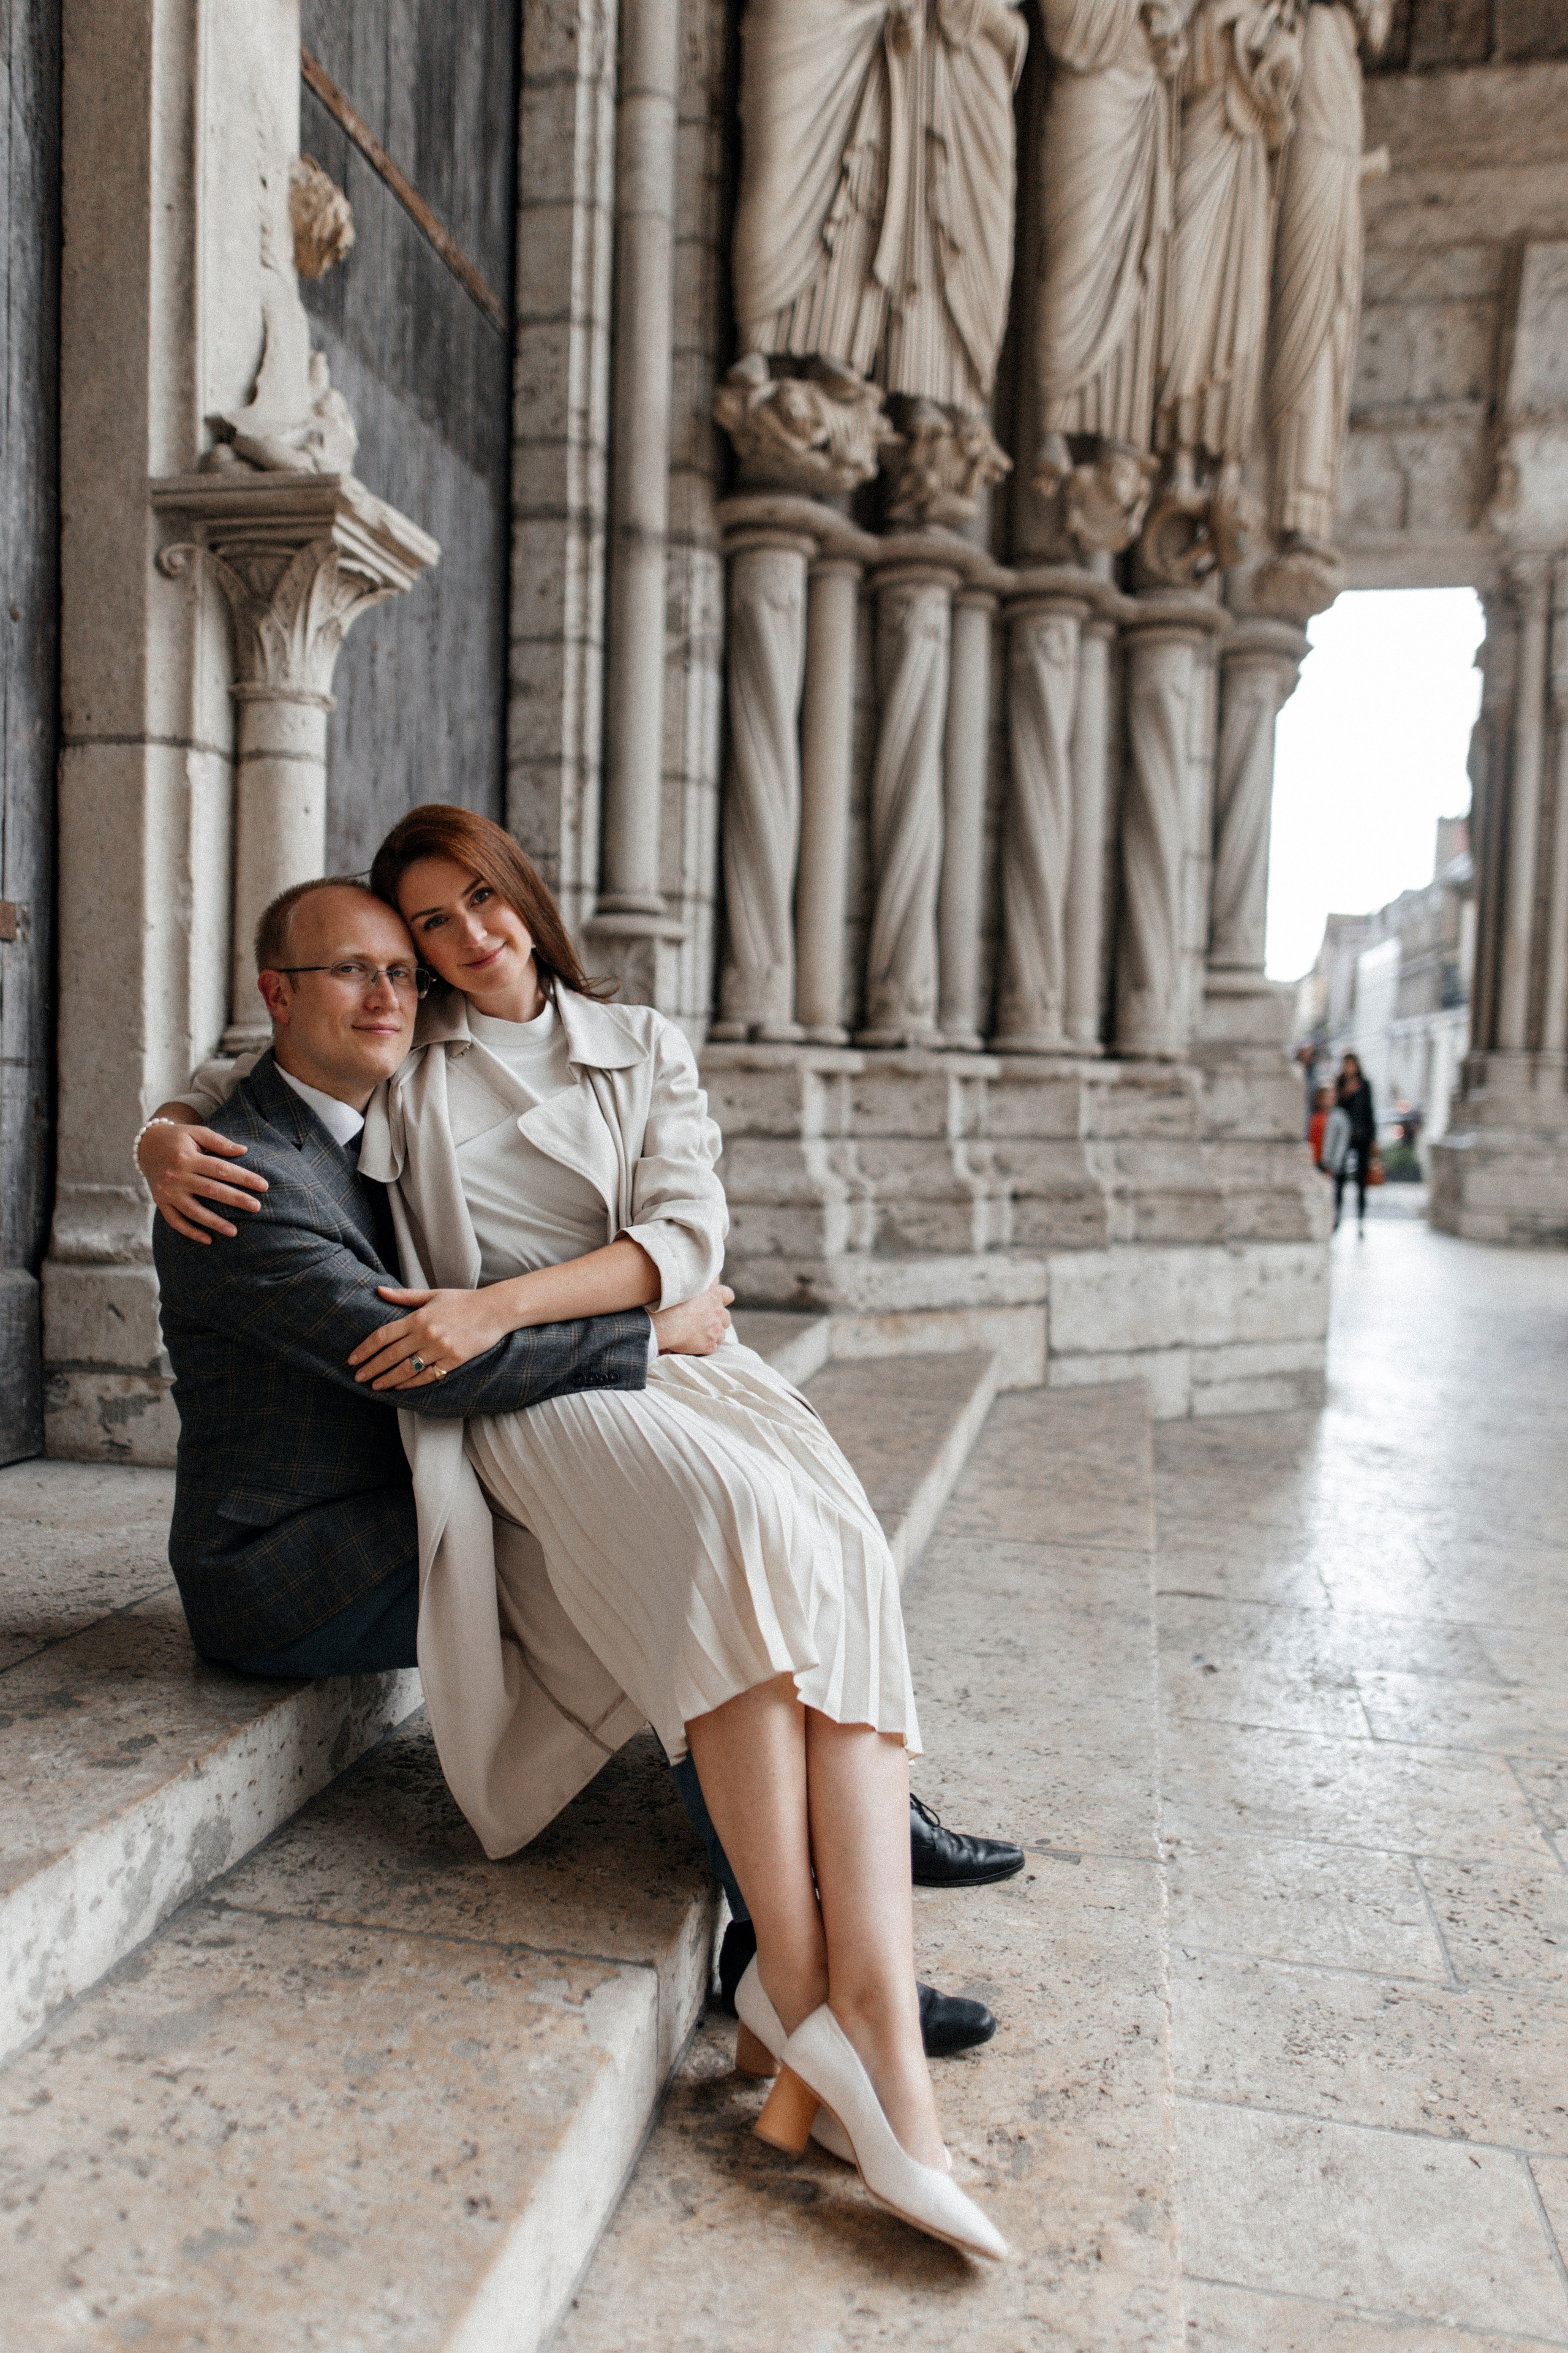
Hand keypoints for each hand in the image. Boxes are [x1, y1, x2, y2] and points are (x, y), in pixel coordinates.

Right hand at [139, 1122, 267, 1242]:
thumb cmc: (178, 1138)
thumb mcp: (196, 1132)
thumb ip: (219, 1142)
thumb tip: (243, 1151)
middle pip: (210, 1190)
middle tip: (256, 1207)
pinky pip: (175, 1221)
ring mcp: (167, 1192)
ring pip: (193, 1211)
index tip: (263, 1185)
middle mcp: (176, 1176)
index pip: (220, 1169)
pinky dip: (190, 1232)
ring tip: (234, 1231)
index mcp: (187, 1158)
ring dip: (214, 1223)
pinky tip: (208, 1240)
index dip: (243, 1177)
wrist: (146, 1145)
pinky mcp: (160, 1202)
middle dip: (235, 1200)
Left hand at [348, 1287, 517, 1390]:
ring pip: (407, 1369)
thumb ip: (404, 1296)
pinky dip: (411, 1383)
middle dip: (371, 1368)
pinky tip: (399, 1386)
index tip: (352, 1359)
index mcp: (418, 1317)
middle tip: (357, 1377)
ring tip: (375, 1386)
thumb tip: (379, 1290)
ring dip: (387, 1379)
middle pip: (390, 1355)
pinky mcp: (454, 1361)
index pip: (383, 1335)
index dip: (365, 1349)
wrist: (496, 1310)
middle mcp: (426, 1334)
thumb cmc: (463, 1300)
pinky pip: (428, 1376)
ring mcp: (440, 1349)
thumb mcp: (432, 1294)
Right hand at [650, 1282, 733, 1356]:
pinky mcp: (709, 1346)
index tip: (716, 1303)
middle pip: (726, 1318)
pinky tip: (692, 1346)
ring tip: (697, 1336)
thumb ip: (697, 1281)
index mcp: (714, 1295)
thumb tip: (703, 1276)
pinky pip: (711, 1349)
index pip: (728, 1295)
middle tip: (704, 1323)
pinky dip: (703, 1348)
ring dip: (712, 1336)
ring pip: (721, 1336)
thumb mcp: (685, 1283)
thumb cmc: (669, 1301)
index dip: (723, 1299)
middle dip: (718, 1321)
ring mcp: (715, 1330)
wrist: (665, 1323)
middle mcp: (718, 1312)